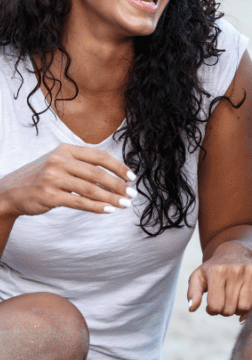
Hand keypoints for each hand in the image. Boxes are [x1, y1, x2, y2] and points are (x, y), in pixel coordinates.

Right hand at [0, 144, 134, 217]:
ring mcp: (53, 178)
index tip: (131, 177)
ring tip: (124, 204)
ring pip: (90, 189)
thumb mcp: (59, 163)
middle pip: (97, 173)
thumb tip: (115, 175)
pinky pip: (79, 202)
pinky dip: (96, 207)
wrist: (9, 191)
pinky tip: (108, 210)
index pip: (99, 156)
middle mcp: (59, 161)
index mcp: (66, 150)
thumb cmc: (41, 177)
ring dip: (111, 198)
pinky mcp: (49, 195)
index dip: (118, 167)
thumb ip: (82, 164)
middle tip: (131, 194)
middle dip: (118, 185)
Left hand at [187, 241, 251, 319]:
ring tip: (237, 299)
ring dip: (240, 309)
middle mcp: (236, 270)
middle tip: (226, 300)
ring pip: (247, 308)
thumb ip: (193, 293)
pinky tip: (249, 297)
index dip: (213, 309)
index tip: (213, 302)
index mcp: (218, 271)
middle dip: (226, 309)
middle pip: (231, 310)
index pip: (216, 307)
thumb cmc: (214, 269)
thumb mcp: (198, 277)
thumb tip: (192, 308)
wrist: (235, 251)